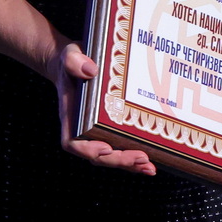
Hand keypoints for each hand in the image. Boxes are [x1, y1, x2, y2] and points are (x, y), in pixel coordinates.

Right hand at [46, 40, 155, 174]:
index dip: (88, 149)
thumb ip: (74, 61)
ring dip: (130, 164)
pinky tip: (151, 162)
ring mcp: (98, 131)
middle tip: (140, 158)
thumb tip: (90, 70)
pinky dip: (135, 157)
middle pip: (97, 156)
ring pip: (111, 156)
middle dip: (118, 160)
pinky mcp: (112, 128)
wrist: (77, 61)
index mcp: (70, 115)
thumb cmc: (71, 60)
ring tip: (149, 167)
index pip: (72, 142)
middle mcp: (83, 128)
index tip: (105, 148)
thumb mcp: (70, 55)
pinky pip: (122, 147)